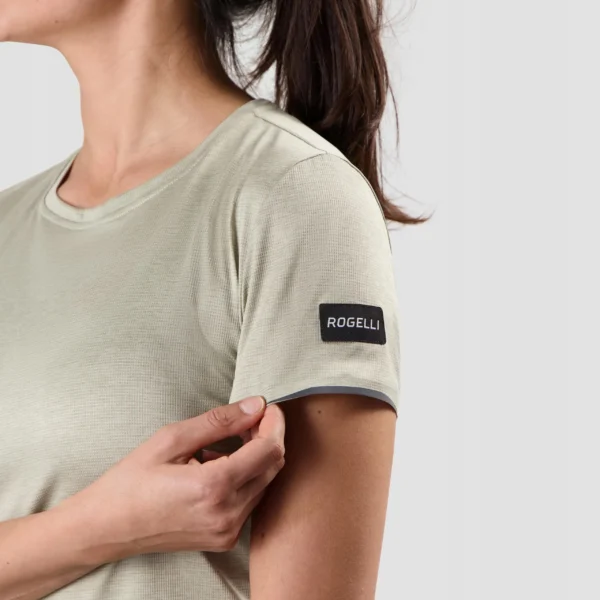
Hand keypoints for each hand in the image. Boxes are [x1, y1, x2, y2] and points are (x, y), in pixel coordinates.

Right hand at [57, 396, 285, 559]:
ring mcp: (228, 531)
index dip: (274, 422)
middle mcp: (228, 514)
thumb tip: (255, 405)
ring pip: (264, 483)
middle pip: (273, 466)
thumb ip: (219, 421)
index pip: (269, 450)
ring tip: (227, 442)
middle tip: (247, 418)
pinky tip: (219, 465)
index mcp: (214, 487)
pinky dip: (245, 477)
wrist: (106, 529)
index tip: (265, 406)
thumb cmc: (131, 480)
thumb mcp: (171, 439)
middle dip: (267, 436)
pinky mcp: (224, 538)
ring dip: (256, 457)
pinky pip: (250, 500)